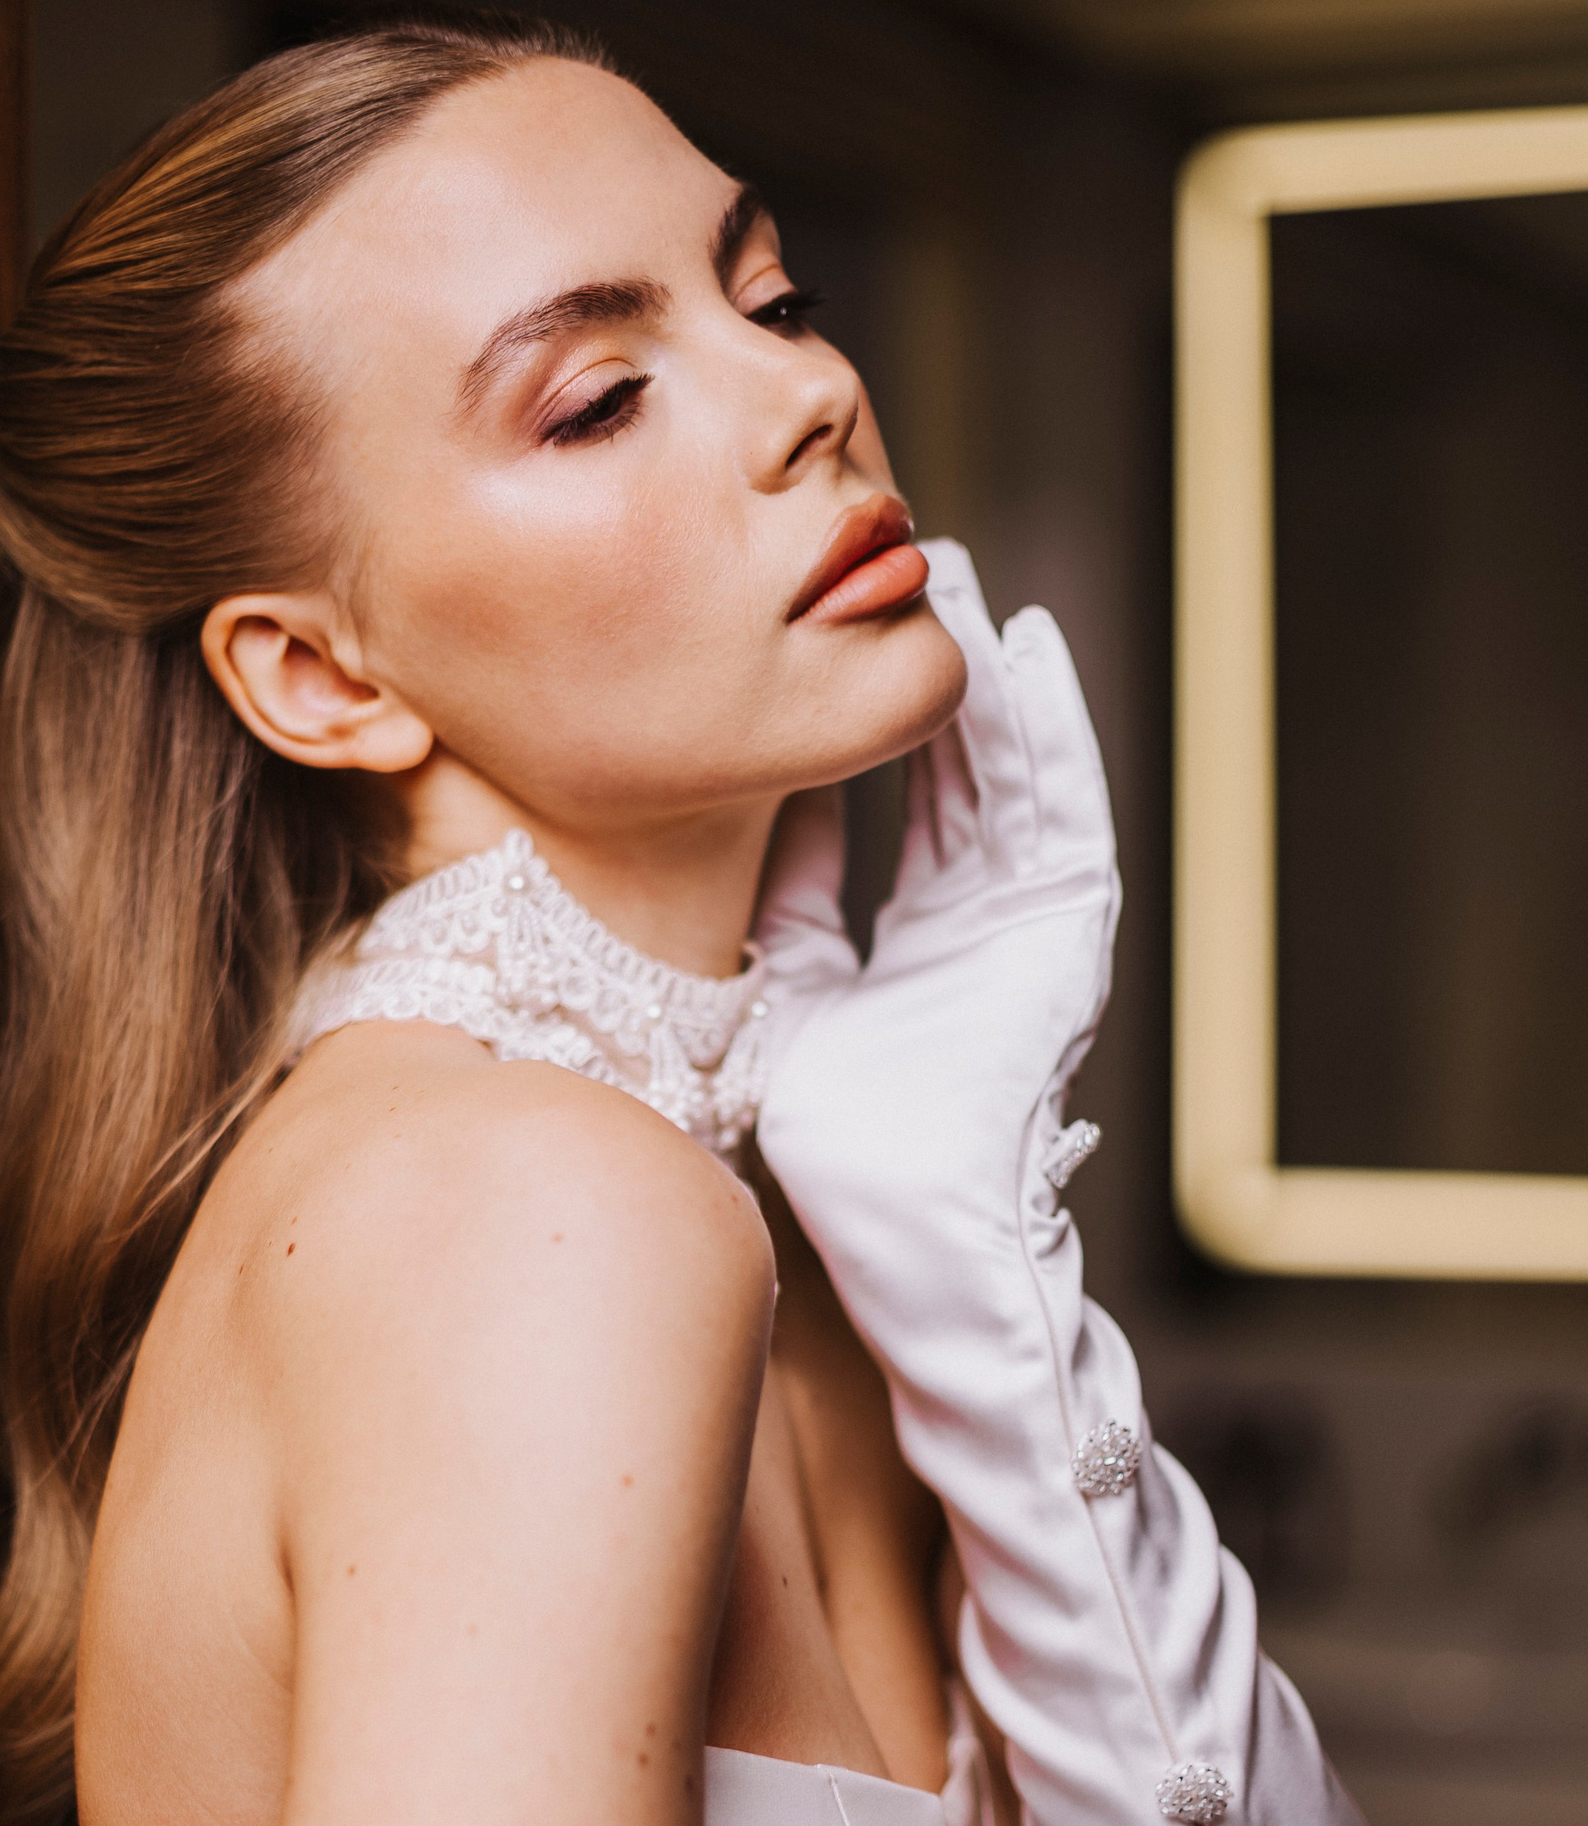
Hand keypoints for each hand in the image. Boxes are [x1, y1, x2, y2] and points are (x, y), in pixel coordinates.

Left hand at [757, 542, 1119, 1250]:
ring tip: (963, 588)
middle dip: (933, 689)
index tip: (833, 658)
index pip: (895, 823)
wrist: (904, 1237)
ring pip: (1010, 779)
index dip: (871, 742)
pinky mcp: (1065, 936)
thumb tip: (759, 823)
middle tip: (903, 589)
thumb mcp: (790, 1003)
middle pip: (958, 784)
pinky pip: (1063, 810)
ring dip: (991, 683)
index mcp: (912, 956)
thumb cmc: (842, 1158)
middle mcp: (976, 934)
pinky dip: (1051, 730)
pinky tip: (1030, 653)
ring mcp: (1026, 933)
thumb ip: (787, 914)